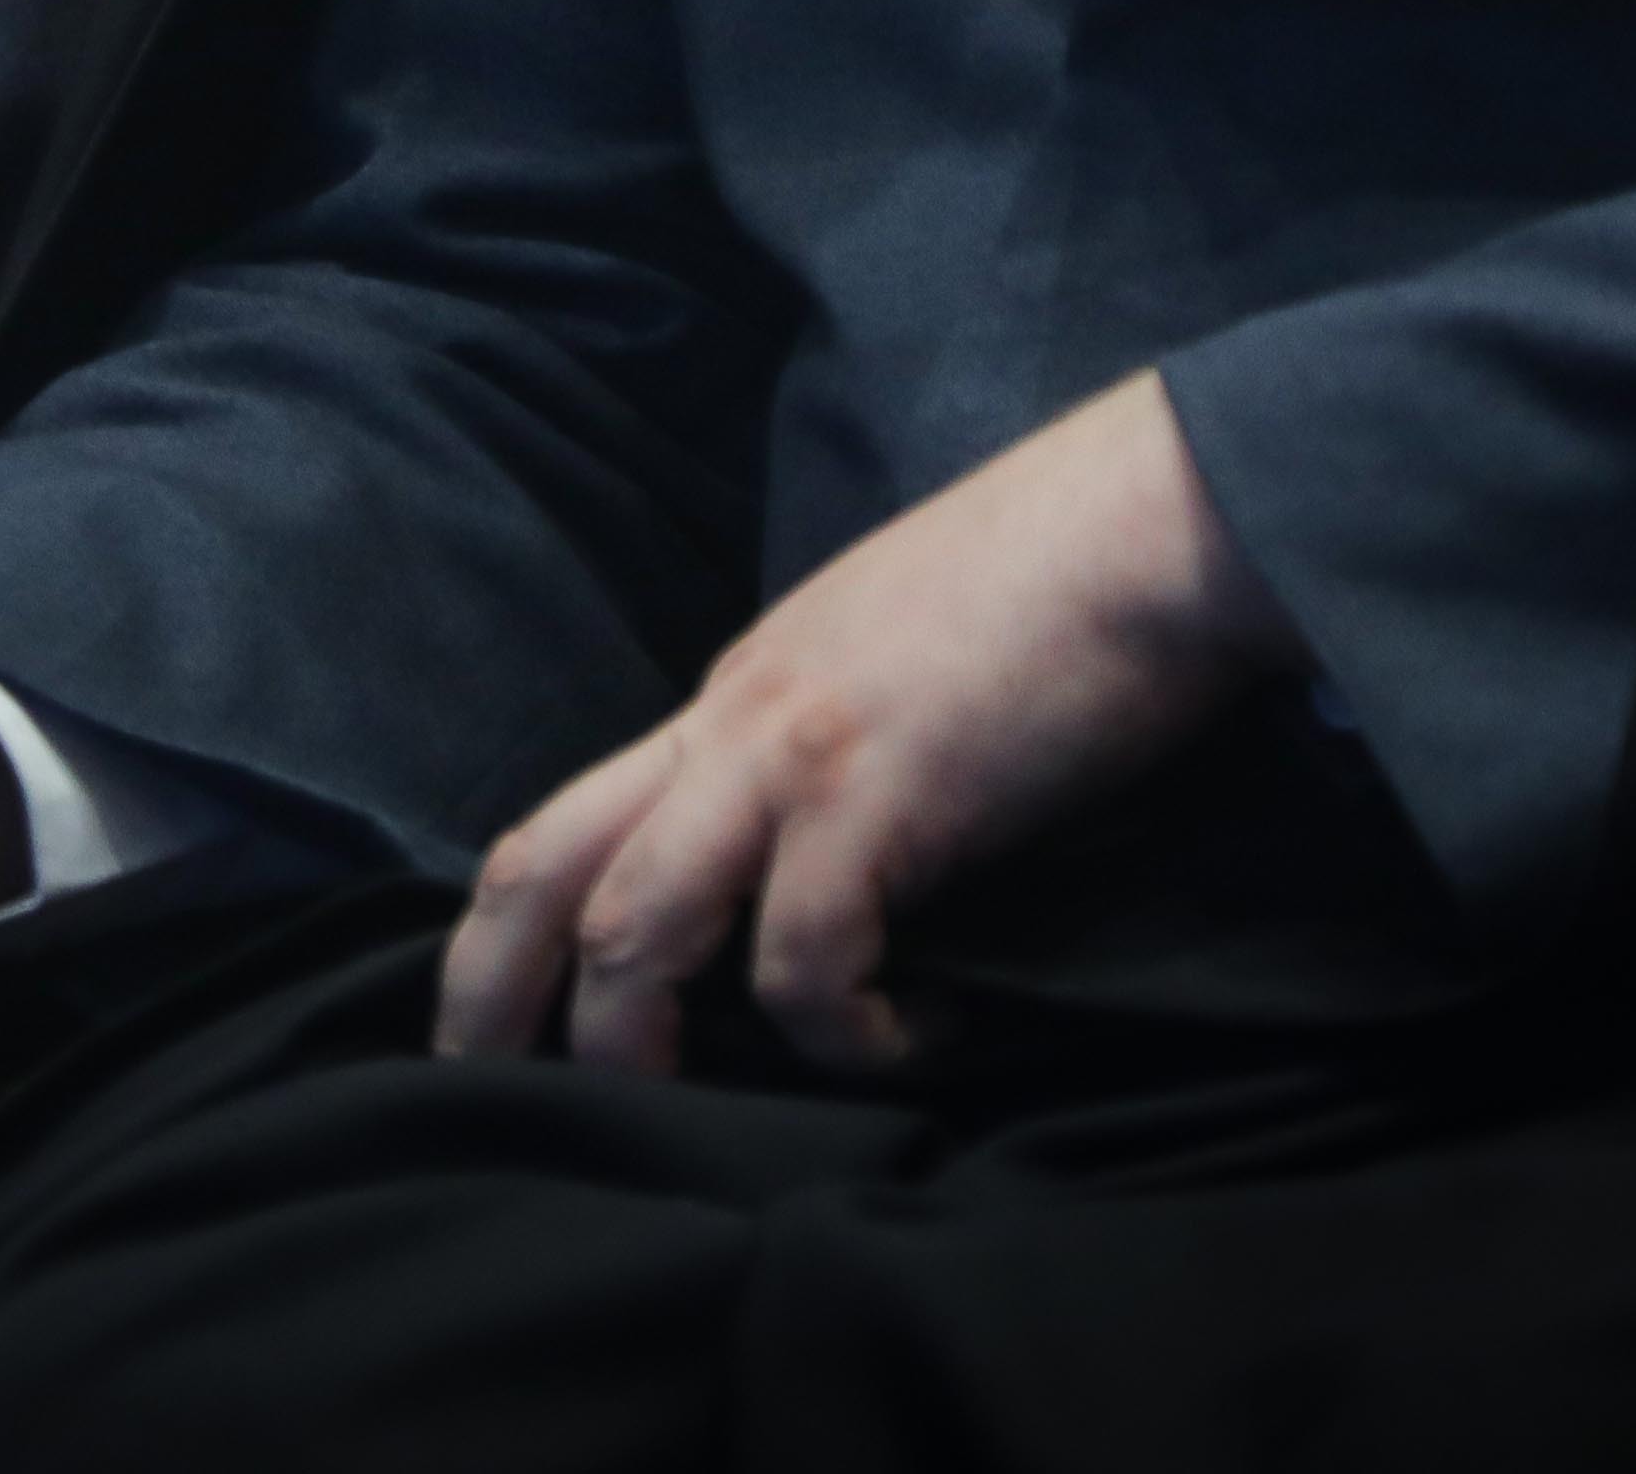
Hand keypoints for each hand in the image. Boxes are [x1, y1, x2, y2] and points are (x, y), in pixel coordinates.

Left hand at [436, 370, 1289, 1080]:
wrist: (1146, 523)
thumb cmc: (1051, 594)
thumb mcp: (891, 670)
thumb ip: (833, 757)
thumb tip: (834, 870)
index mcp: (730, 700)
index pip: (569, 823)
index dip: (507, 937)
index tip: (492, 1033)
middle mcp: (730, 721)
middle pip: (547, 867)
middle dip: (492, 998)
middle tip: (488, 1103)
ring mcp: (792, 752)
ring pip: (635, 924)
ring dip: (640, 1042)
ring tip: (707, 1112)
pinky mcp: (877, 791)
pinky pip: (804, 958)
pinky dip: (845, 1033)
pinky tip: (923, 1038)